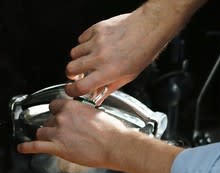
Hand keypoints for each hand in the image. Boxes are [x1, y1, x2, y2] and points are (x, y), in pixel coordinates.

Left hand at [16, 99, 128, 170]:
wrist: (115, 145)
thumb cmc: (110, 131)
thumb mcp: (95, 113)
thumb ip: (82, 113)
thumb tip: (79, 117)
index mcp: (71, 106)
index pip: (54, 105)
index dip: (57, 112)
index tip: (58, 116)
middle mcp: (62, 117)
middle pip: (48, 120)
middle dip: (54, 127)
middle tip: (64, 133)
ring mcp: (58, 133)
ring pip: (42, 132)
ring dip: (46, 136)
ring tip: (53, 141)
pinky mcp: (57, 147)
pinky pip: (36, 146)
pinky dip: (27, 147)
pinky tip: (22, 148)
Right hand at [65, 0, 206, 102]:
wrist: (149, 28)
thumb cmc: (142, 51)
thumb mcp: (128, 77)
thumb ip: (109, 88)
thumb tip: (98, 97)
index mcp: (108, 72)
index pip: (80, 87)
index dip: (71, 91)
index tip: (71, 90)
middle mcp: (100, 57)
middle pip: (70, 69)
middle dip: (71, 74)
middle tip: (77, 75)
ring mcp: (96, 42)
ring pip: (74, 53)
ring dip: (78, 58)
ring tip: (89, 59)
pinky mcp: (96, 29)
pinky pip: (81, 39)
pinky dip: (84, 44)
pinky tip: (94, 46)